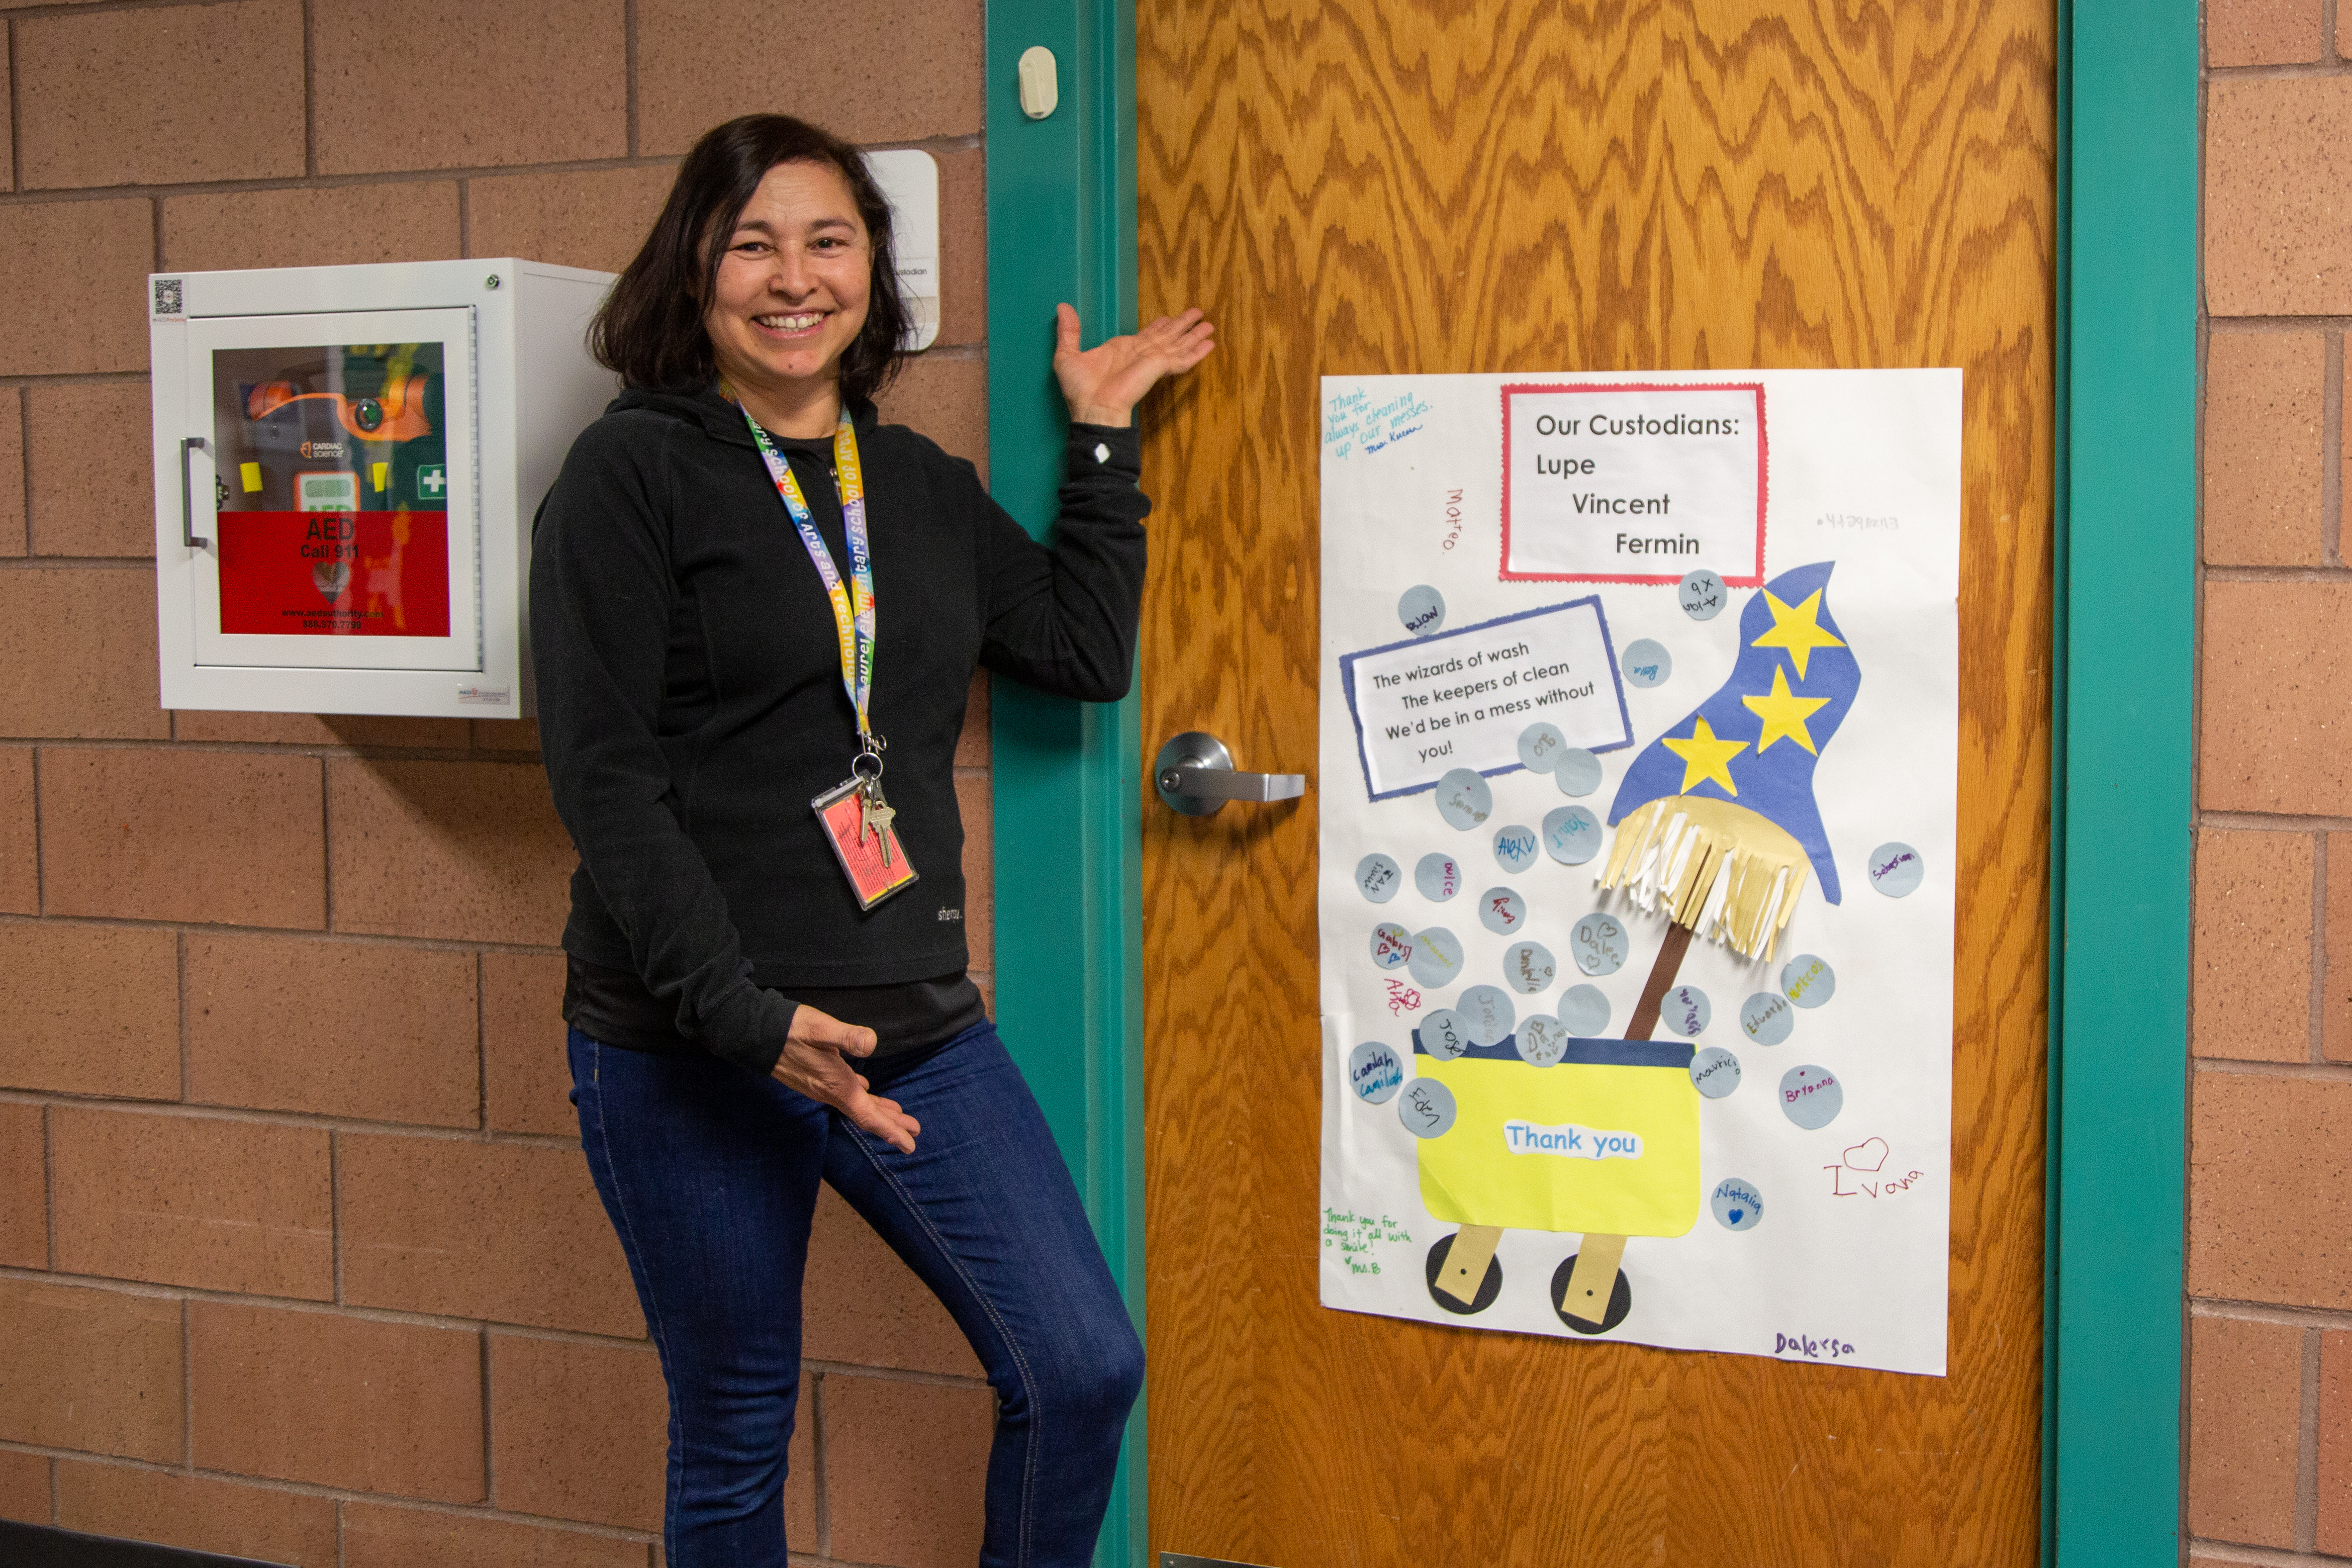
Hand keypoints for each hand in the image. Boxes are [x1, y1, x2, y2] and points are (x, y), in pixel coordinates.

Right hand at [770, 1004, 920, 1152]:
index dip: (890, 1131)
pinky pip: (845, 1094)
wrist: (755, 1034)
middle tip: (914, 1129)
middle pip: (865, 1114)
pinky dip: (862, 1096)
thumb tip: (870, 1042)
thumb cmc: (791, 1031)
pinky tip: (865, 1090)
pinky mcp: (815, 1078)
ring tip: (899, 1113)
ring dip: (878, 1110)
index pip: (868, 1116)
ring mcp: (821, 1087)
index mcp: (837, 1086)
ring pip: (856, 1105)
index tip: (910, 1145)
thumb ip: (846, 1037)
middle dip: (890, 1124)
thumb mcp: (821, 1029)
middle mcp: (829, 1092)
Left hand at [1053, 303, 1214, 427]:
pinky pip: (1182, 358)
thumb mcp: (1067, 354)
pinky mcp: (1158, 368)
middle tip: (1198, 314)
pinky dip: (1197, 351)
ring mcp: (1152, 361)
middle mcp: (1140, 354)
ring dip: (1194, 334)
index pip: (1146, 335)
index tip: (1168, 318)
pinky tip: (1210, 345)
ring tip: (1210, 326)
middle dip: (1182, 325)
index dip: (1159, 325)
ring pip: (1178, 344)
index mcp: (1122, 350)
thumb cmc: (1080, 389)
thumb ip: (1068, 330)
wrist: (1093, 409)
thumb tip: (1062, 307)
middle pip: (1167, 335)